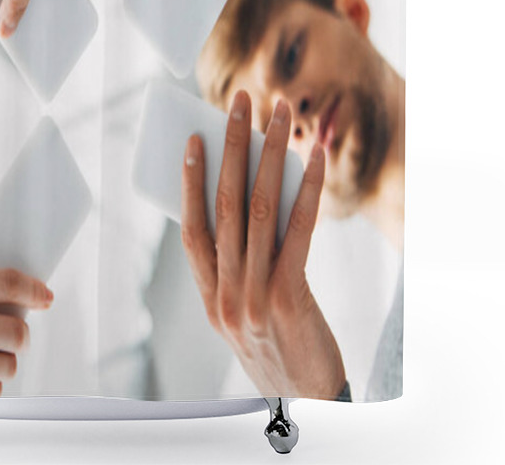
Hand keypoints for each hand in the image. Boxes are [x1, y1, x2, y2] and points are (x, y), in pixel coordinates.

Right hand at [181, 90, 345, 398]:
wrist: (306, 403)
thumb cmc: (275, 348)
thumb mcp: (239, 312)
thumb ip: (235, 265)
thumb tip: (250, 197)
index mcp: (209, 296)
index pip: (191, 229)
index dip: (189, 179)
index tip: (195, 138)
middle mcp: (226, 293)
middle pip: (226, 204)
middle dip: (233, 146)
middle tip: (240, 102)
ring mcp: (255, 295)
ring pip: (260, 207)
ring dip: (270, 154)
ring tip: (279, 115)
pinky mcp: (291, 296)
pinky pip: (300, 229)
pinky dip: (308, 187)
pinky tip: (315, 158)